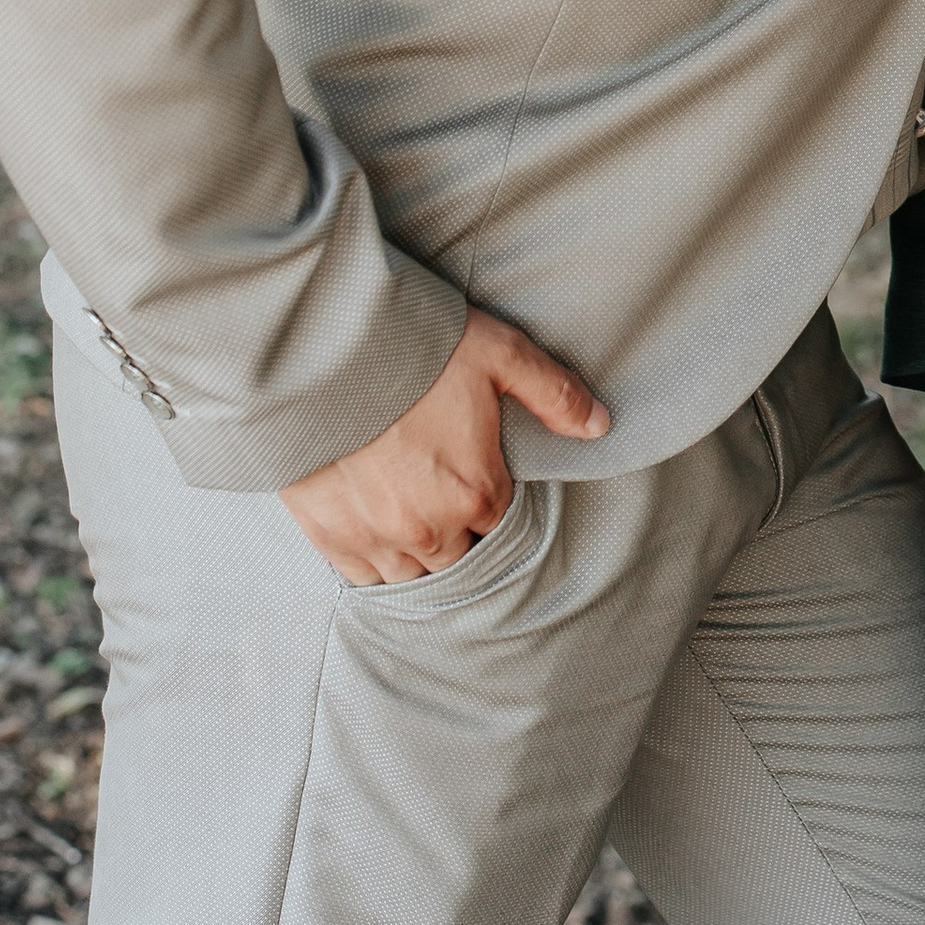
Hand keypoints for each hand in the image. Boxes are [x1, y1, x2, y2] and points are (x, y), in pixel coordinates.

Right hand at [281, 307, 608, 585]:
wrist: (324, 351)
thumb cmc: (415, 348)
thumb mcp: (500, 354)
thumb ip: (554, 393)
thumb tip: (599, 425)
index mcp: (476, 491)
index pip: (501, 523)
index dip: (492, 500)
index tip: (480, 478)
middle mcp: (430, 528)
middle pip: (460, 558)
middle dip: (459, 534)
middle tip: (444, 498)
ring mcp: (377, 539)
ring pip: (412, 575)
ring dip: (419, 555)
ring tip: (412, 518)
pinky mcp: (331, 537)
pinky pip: (363, 577)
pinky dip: (374, 563)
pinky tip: (377, 535)